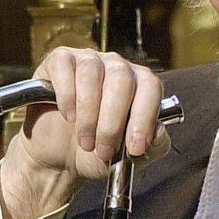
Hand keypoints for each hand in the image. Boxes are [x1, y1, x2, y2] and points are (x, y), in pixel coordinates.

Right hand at [0, 47, 165, 218]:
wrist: (59, 156)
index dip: (144, 118)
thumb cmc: (98, 150)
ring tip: (85, 142)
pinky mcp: (59, 60)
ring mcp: (88, 60)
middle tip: (103, 150)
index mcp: (140, 84)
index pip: (150, 87)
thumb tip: (159, 130)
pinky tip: (68, 117)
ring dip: (88, 114)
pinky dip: (66, 96)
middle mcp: (117, 66)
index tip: (134, 148)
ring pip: (92, 73)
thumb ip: (152, 147)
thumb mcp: (128, 158)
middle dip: (112, 122)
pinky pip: (65, 68)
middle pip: (121, 80)